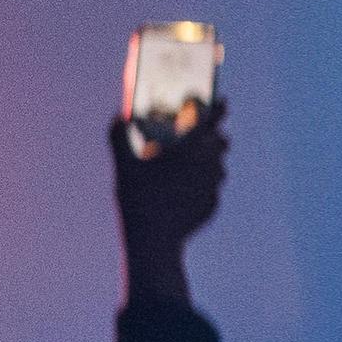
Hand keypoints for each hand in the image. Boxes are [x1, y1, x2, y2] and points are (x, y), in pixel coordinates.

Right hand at [113, 109, 224, 308]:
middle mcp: (208, 166)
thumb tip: (120, 117)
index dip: (217, 108)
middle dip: (212, 135)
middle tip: (196, 134)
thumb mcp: (123, 164)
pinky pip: (210, 187)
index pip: (211, 121)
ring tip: (185, 163)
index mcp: (190, 150)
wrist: (154, 241)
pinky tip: (180, 189)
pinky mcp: (212, 204)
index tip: (221, 100)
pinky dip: (200, 183)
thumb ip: (120, 135)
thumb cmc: (137, 198)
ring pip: (217, 166)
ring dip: (207, 159)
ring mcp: (213, 187)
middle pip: (220, 142)